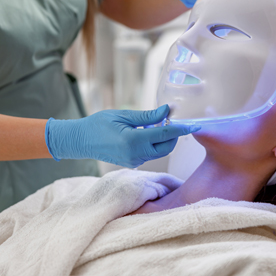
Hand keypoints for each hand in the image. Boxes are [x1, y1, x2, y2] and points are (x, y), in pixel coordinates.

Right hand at [45, 105, 199, 167]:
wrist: (80, 142)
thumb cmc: (98, 124)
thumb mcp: (123, 115)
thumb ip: (147, 116)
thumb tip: (167, 111)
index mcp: (133, 141)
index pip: (165, 134)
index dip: (181, 128)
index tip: (195, 124)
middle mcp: (135, 155)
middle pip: (167, 146)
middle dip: (173, 133)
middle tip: (168, 117)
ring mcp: (134, 161)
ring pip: (160, 151)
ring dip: (163, 138)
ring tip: (152, 122)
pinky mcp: (132, 163)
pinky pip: (150, 153)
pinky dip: (154, 142)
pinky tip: (144, 131)